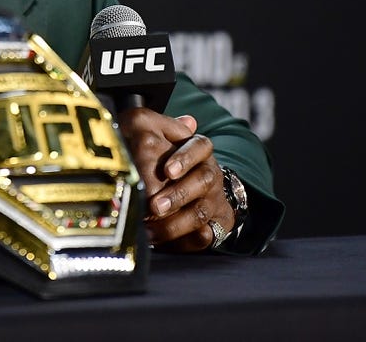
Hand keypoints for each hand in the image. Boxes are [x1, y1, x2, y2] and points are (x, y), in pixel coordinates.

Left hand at [119, 107, 233, 251]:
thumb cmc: (164, 157)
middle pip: (202, 182)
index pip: (199, 147)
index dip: (185, 158)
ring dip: (176, 223)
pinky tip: (172, 244)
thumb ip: (158, 127)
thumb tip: (181, 121)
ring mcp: (214, 200)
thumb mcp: (156, 134)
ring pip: (201, 212)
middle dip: (177, 195)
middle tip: (154, 206)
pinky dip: (190, 241)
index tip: (168, 170)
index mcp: (199, 149)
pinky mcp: (216, 225)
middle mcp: (210, 174)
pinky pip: (207, 236)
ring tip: (150, 230)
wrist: (195, 187)